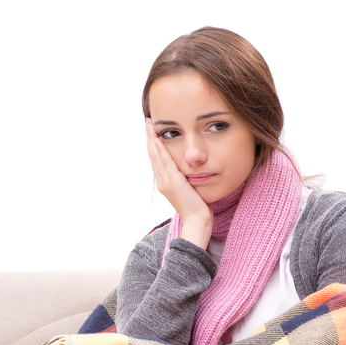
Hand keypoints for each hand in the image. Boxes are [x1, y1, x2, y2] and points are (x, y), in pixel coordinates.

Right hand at [145, 118, 212, 248]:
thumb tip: (189, 172)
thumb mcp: (190, 190)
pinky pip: (165, 162)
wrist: (197, 221)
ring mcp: (166, 182)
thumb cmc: (197, 208)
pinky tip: (158, 139)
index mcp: (165, 184)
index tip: (152, 131)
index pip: (157, 160)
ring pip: (156, 156)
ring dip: (152, 139)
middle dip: (150, 138)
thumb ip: (186, 180)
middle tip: (147, 122)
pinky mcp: (174, 182)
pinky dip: (160, 150)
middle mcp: (162, 182)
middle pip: (153, 156)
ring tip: (150, 125)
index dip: (153, 145)